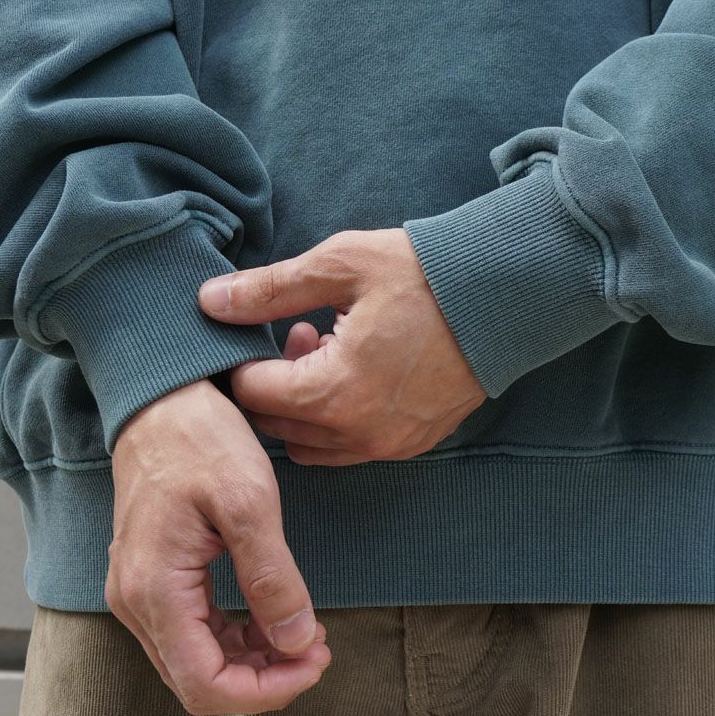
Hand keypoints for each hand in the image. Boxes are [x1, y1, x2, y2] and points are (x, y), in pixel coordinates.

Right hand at [105, 378, 330, 713]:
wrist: (161, 399)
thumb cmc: (200, 439)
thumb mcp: (248, 502)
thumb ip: (272, 579)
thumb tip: (298, 642)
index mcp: (154, 589)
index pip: (205, 684)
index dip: (266, 691)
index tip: (314, 661)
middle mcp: (135, 603)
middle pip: (199, 683)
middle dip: (265, 679)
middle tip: (318, 648)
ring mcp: (137, 593)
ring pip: (196, 663)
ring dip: (253, 662)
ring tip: (304, 634)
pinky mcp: (150, 580)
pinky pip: (191, 634)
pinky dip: (235, 639)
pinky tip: (271, 619)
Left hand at [197, 228, 487, 464]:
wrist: (505, 295)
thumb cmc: (423, 274)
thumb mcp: (339, 265)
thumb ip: (268, 290)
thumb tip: (209, 302)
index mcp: (333, 391)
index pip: (252, 394)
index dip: (243, 361)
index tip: (254, 331)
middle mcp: (357, 432)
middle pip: (276, 426)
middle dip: (272, 384)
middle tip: (296, 334)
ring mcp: (387, 444)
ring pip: (310, 445)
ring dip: (302, 408)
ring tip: (326, 352)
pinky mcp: (411, 444)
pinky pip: (350, 449)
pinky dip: (336, 420)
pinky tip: (355, 371)